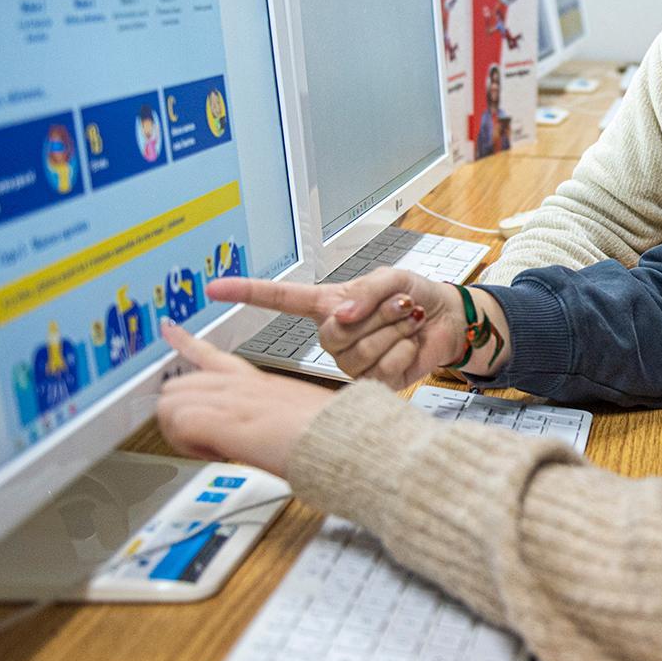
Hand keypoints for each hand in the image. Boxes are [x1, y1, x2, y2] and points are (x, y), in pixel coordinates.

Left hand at [157, 321, 334, 477]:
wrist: (346, 439)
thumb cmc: (333, 433)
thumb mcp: (300, 416)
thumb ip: (273, 417)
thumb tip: (263, 434)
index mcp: (258, 381)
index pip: (211, 354)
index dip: (184, 341)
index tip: (169, 328)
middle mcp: (241, 384)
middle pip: (179, 384)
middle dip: (181, 414)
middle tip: (205, 439)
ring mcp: (232, 399)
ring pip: (172, 401)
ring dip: (182, 431)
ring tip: (212, 449)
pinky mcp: (225, 419)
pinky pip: (178, 422)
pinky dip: (185, 443)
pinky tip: (213, 452)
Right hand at [206, 269, 508, 386]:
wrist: (448, 321)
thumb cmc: (416, 295)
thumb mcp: (392, 279)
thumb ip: (364, 292)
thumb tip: (339, 316)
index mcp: (327, 306)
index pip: (279, 299)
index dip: (246, 293)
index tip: (213, 287)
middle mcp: (333, 337)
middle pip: (333, 333)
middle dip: (377, 314)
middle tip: (400, 304)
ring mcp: (350, 362)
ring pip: (359, 352)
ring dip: (394, 331)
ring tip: (407, 321)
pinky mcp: (373, 382)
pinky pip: (380, 368)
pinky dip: (405, 350)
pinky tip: (411, 344)